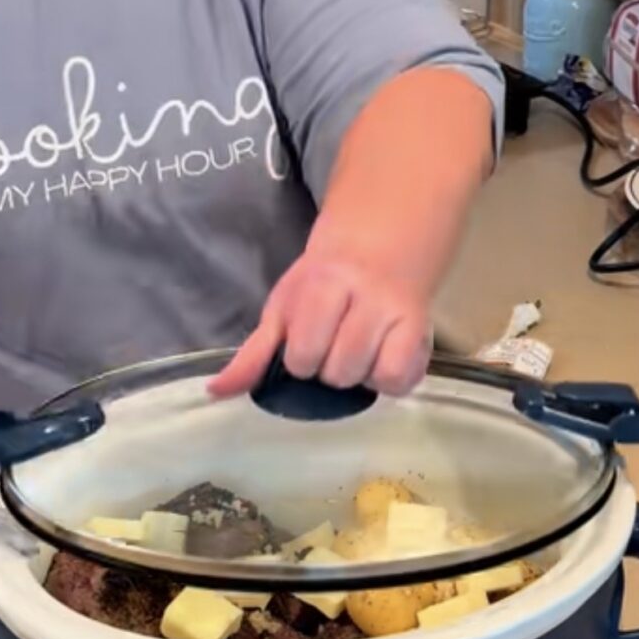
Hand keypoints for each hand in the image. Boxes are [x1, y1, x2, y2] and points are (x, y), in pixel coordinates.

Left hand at [210, 254, 431, 401]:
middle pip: (337, 370)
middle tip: (333, 345)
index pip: (304, 352)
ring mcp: (397, 312)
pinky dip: (387, 381)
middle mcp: (365, 295)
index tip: (306, 342)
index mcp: (324, 284)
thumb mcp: (283, 309)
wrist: (378, 247)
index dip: (300, 359)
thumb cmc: (321, 284)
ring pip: (368, 377)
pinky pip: (401, 379)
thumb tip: (216, 391)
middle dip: (327, 369)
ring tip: (355, 353)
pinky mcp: (422, 330)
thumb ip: (254, 354)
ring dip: (356, 376)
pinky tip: (378, 363)